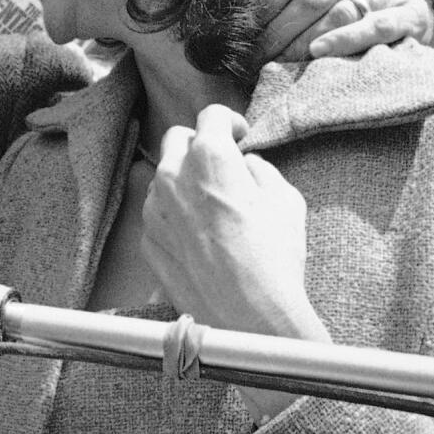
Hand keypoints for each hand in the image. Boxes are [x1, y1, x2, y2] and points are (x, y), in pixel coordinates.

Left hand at [142, 104, 327, 422]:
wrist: (250, 318)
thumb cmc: (274, 258)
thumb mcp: (285, 199)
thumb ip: (260, 170)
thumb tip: (246, 166)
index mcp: (209, 156)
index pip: (212, 115)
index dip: (230, 122)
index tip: (239, 136)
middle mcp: (173, 175)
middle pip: (178, 139)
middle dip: (200, 145)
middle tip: (222, 167)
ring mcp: (154, 209)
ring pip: (163, 177)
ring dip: (184, 181)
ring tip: (211, 206)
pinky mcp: (147, 240)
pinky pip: (158, 214)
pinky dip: (174, 214)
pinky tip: (200, 235)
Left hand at [252, 0, 433, 61]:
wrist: (405, 11)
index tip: (246, 20)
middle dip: (279, 26)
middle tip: (255, 49)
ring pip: (340, 12)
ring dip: (304, 40)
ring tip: (278, 60)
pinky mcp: (413, 13)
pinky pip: (373, 28)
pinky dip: (343, 42)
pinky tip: (319, 52)